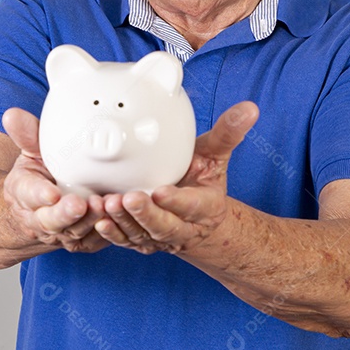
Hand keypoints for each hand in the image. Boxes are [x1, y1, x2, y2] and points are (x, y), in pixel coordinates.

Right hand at [1, 107, 108, 253]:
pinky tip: (117, 217)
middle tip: (80, 203)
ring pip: (74, 232)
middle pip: (50, 221)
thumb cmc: (40, 176)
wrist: (43, 208)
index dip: (39, 195)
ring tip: (104, 204)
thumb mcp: (32, 153)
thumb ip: (28, 136)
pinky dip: (105, 231)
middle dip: (65, 214)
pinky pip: (93, 240)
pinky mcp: (81, 241)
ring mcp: (60, 233)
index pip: (28, 194)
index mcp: (23, 193)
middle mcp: (39, 218)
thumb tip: (13, 115)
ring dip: (90, 220)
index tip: (51, 193)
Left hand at [96, 101, 258, 254]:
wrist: (198, 217)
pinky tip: (99, 220)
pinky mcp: (141, 241)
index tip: (161, 191)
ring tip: (108, 204)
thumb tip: (249, 108)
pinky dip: (112, 233)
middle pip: (164, 225)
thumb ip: (228, 133)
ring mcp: (160, 238)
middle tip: (128, 198)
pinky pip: (125, 241)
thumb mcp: (216, 155)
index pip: (190, 205)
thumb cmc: (202, 179)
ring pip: (141, 234)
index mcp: (204, 206)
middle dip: (146, 214)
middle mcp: (182, 227)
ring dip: (124, 222)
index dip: (176, 200)